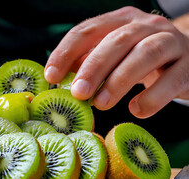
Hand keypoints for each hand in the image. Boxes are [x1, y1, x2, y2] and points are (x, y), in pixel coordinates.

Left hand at [45, 6, 188, 117]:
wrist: (188, 59)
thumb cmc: (141, 60)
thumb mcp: (114, 56)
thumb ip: (88, 61)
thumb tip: (58, 79)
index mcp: (120, 21)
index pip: (87, 30)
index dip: (66, 52)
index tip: (51, 76)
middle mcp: (146, 26)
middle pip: (116, 41)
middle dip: (93, 67)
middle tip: (78, 93)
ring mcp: (171, 42)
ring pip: (145, 54)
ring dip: (120, 80)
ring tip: (102, 103)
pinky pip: (173, 79)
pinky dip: (153, 96)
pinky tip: (137, 110)